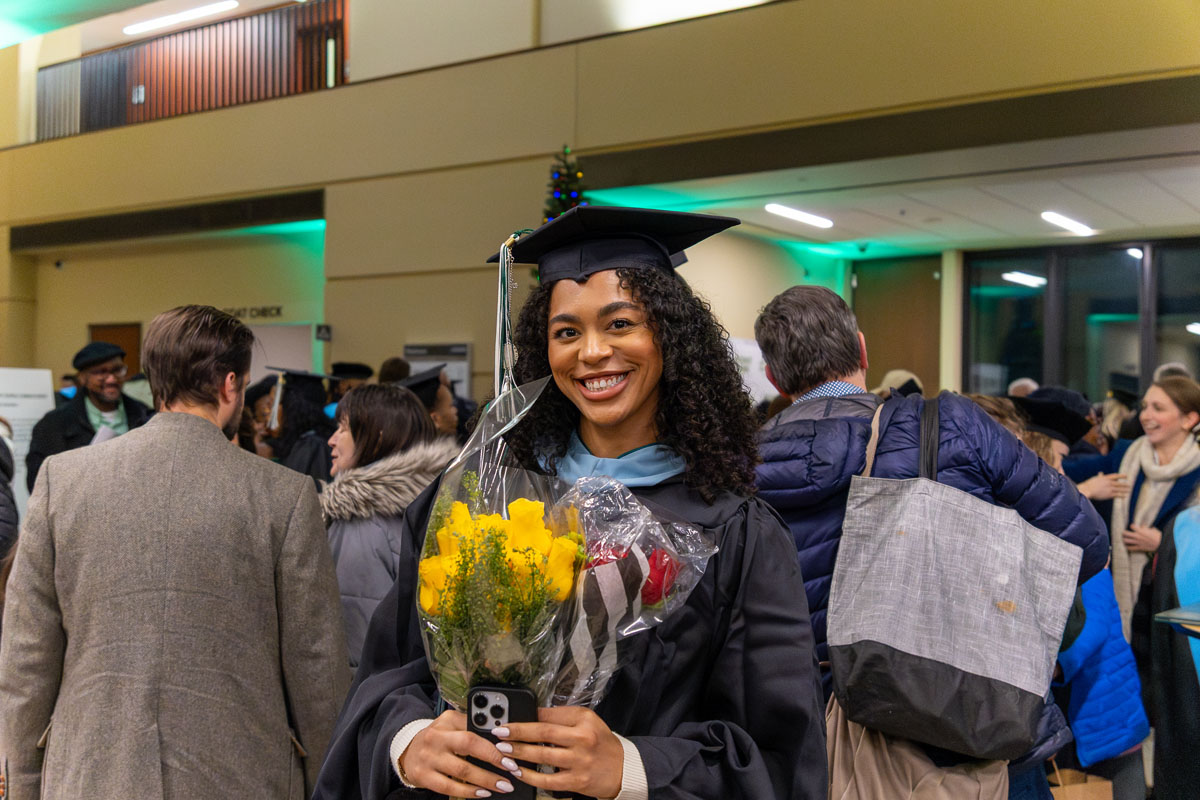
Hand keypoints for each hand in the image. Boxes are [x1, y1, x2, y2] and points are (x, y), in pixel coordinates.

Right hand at [399, 710, 522, 797]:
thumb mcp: (451, 724)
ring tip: (503, 785)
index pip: (474, 729)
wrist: (408, 750)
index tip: (511, 750)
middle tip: (512, 768)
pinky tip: (482, 793)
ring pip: (462, 771)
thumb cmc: (437, 738)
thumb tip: (500, 736)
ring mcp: (428, 758)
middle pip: (469, 746)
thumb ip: (471, 726)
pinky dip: (469, 792)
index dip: (494, 741)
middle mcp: (436, 737)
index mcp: (447, 721)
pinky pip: (450, 787)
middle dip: (494, 758)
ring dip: (486, 780)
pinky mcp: (423, 776)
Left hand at [497, 706, 624, 798]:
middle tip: (498, 734)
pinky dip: (530, 776)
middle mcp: (582, 739)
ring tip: (502, 752)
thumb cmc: (600, 742)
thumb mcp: (587, 721)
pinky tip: (518, 772)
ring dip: (519, 754)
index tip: (507, 720)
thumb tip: (531, 715)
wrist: (622, 769)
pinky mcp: (577, 782)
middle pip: (543, 734)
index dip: (525, 718)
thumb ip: (561, 717)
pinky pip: (547, 780)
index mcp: (583, 720)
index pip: (549, 716)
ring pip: (542, 756)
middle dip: (517, 734)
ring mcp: (580, 762)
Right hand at [1077, 473, 1130, 500]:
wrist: (1087, 490)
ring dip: (1125, 490)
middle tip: (1129, 485)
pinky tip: (1125, 496)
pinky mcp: (1109, 494)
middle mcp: (1109, 482)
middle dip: (1125, 485)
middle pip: (1119, 483)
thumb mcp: (1095, 479)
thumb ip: (1100, 476)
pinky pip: (1117, 495)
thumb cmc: (1089, 484)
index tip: (1126, 476)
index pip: (1115, 476)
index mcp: (1105, 478)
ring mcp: (1110, 488)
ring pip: (1120, 489)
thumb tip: (1101, 473)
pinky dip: (1122, 495)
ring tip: (1129, 490)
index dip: (1121, 476)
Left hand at [1122, 523, 1160, 552]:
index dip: (1132, 526)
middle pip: (1125, 533)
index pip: (1131, 526)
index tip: (1133, 526)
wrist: (1162, 544)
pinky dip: (1127, 547)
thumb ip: (1146, 527)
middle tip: (1123, 532)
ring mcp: (1138, 542)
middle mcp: (1137, 536)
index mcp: (1141, 531)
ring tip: (1122, 538)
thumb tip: (1142, 526)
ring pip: (1126, 540)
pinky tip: (1125, 546)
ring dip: (1123, 539)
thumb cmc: (1158, 535)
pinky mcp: (1139, 548)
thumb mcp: (1152, 529)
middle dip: (1123, 532)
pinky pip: (1131, 548)